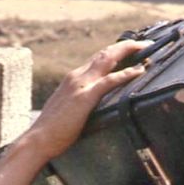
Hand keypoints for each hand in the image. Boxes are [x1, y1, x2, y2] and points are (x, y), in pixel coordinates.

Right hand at [25, 40, 147, 161]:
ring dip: (128, 52)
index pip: (96, 60)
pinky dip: (126, 74)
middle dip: (125, 46)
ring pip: (108, 59)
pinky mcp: (85, 97)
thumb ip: (77, 104)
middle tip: (143, 44)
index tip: (127, 51)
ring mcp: (81, 85)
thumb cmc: (51, 133)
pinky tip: (139, 71)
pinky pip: (110, 81)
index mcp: (72, 79)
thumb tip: (86, 110)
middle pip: (104, 54)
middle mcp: (77, 76)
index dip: (113, 53)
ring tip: (145, 49)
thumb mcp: (66, 111)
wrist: (38, 140)